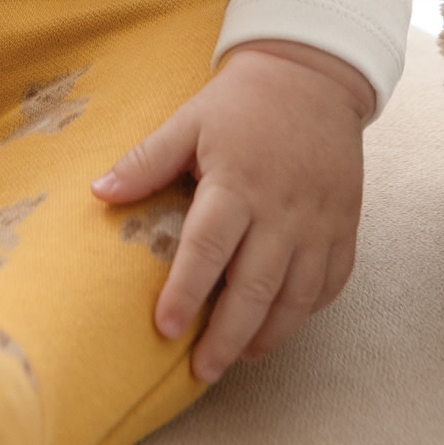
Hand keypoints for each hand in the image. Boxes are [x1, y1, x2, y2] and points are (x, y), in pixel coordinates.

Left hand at [91, 40, 371, 382]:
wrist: (312, 74)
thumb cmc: (243, 102)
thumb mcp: (189, 121)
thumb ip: (147, 161)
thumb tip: (98, 192)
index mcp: (237, 183)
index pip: (207, 251)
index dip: (185, 293)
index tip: (164, 329)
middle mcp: (282, 210)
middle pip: (255, 289)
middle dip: (226, 337)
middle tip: (201, 370)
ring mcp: (319, 222)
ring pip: (297, 297)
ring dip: (268, 334)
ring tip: (239, 357)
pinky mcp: (345, 224)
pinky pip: (332, 281)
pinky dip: (308, 310)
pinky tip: (283, 324)